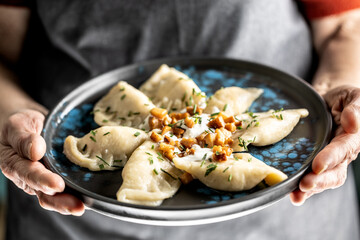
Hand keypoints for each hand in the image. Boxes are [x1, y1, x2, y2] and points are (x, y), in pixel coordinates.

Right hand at [0, 109, 84, 214]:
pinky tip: (88, 199)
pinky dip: (75, 196)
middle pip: (43, 194)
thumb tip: (35, 151)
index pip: (30, 175)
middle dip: (60, 201)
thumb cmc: (22, 125)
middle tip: (77, 206)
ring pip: (55, 198)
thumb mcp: (18, 125)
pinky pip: (65, 191)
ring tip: (83, 207)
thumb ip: (23, 138)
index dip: (44, 181)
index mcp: (15, 164)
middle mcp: (28, 178)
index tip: (58, 185)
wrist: (28, 126)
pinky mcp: (55, 180)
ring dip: (69, 204)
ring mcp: (42, 181)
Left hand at [290, 86, 359, 204]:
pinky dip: (305, 190)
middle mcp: (344, 152)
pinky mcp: (318, 162)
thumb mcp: (352, 96)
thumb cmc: (343, 98)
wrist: (329, 101)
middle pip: (335, 171)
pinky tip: (294, 197)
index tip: (317, 165)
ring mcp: (331, 160)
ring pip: (325, 179)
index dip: (331, 158)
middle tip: (305, 184)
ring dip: (312, 188)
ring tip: (297, 194)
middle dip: (320, 180)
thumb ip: (355, 108)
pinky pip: (314, 178)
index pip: (343, 149)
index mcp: (353, 137)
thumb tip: (353, 123)